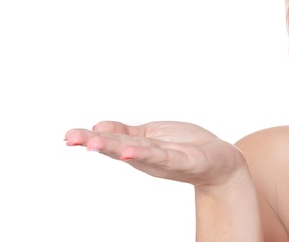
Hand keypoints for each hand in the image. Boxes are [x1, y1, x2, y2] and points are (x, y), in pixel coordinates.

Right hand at [65, 121, 246, 188]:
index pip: (110, 140)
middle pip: (118, 146)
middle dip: (95, 142)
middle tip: (71, 138)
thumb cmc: (185, 146)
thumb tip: (96, 126)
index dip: (89, 137)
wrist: (220, 162)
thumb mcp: (150, 136)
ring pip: (137, 152)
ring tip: (94, 144)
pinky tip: (130, 151)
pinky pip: (164, 156)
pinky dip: (147, 154)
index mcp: (138, 147)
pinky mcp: (185, 160)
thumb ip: (124, 133)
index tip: (67, 136)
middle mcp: (147, 156)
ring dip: (115, 148)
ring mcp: (165, 159)